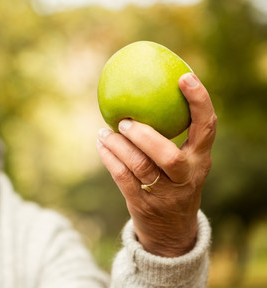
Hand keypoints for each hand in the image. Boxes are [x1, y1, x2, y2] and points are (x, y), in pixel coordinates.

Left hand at [96, 73, 216, 256]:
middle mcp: (186, 177)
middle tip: (125, 122)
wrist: (170, 231)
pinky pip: (121, 176)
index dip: (199, 101)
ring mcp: (164, 194)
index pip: (206, 127)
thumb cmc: (174, 182)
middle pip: (168, 155)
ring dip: (117, 145)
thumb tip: (146, 89)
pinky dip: (108, 158)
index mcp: (201, 159)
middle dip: (144, 136)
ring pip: (139, 165)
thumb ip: (172, 134)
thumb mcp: (184, 161)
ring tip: (104, 132)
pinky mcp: (142, 204)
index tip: (184, 77)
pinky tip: (100, 144)